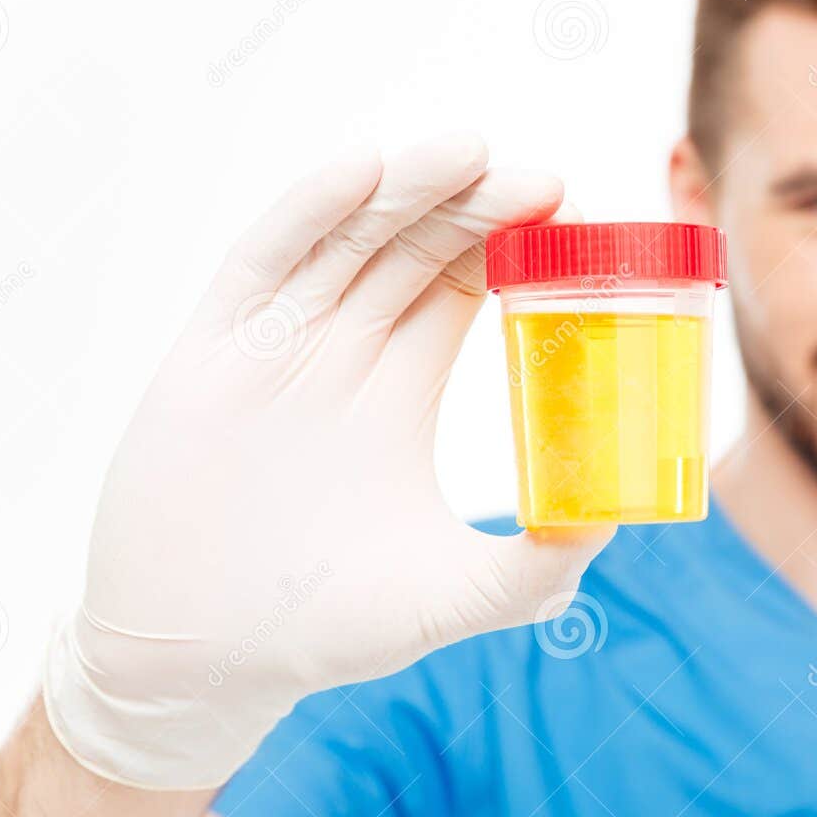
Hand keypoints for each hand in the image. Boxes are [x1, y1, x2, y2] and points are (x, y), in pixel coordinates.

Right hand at [43, 133, 612, 789]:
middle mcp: (341, 354)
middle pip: (414, 248)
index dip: (514, 247)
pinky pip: (266, 262)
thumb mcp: (453, 595)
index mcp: (399, 391)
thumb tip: (613, 524)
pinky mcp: (214, 353)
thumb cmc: (327, 628)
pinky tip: (362, 173)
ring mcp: (276, 345)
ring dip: (407, 190)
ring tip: (471, 153)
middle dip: (475, 207)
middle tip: (542, 181)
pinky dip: (311, 213)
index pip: (464, 287)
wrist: (202, 664)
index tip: (573, 219)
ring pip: (349, 239)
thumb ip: (534, 565)